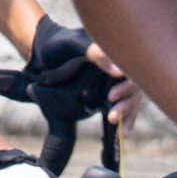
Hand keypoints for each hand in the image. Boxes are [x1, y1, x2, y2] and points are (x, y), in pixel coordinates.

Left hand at [27, 15, 138, 130]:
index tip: (110, 96)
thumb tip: (119, 72)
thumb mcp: (75, 45)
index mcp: (115, 54)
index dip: (126, 86)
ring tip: (115, 125)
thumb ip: (95, 54)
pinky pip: (123, 107)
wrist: (42, 53)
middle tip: (111, 116)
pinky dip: (126, 120)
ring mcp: (113, 81)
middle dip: (126, 104)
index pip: (133, 70)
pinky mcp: (107, 94)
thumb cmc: (60, 45)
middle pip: (134, 88)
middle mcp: (118, 68)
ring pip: (131, 99)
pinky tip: (123, 133)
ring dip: (126, 114)